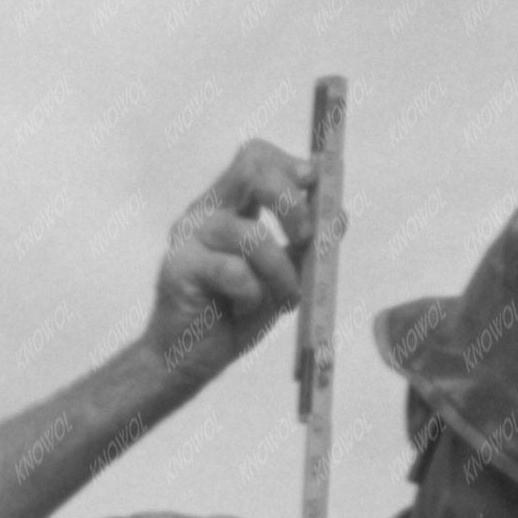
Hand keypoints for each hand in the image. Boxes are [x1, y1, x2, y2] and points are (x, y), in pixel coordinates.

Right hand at [144, 138, 312, 386]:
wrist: (189, 360)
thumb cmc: (233, 316)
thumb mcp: (282, 277)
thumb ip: (305, 246)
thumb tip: (338, 215)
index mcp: (229, 204)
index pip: (256, 157)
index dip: (290, 164)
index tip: (316, 185)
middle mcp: (207, 210)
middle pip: (251, 169)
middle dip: (290, 201)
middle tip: (305, 237)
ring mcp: (189, 235)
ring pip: (252, 235)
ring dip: (280, 273)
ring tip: (282, 302)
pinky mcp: (179, 266)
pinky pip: (235, 272)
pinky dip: (252, 297)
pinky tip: (242, 313)